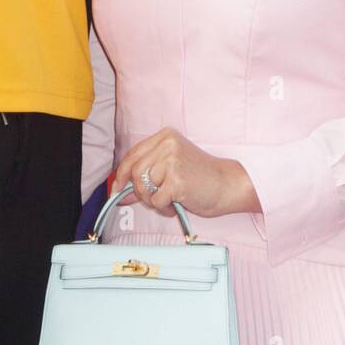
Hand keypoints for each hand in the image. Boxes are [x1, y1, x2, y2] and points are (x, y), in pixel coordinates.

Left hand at [110, 127, 261, 219]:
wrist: (228, 184)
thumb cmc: (201, 177)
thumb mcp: (172, 166)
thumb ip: (147, 173)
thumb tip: (119, 190)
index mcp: (165, 136)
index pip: (133, 154)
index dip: (122, 173)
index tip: (116, 188)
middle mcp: (167, 144)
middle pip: (135, 171)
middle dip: (139, 191)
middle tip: (153, 199)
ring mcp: (172, 160)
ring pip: (143, 186)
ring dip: (153, 200)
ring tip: (169, 200)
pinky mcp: (177, 180)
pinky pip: (156, 200)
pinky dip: (163, 208)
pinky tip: (177, 204)